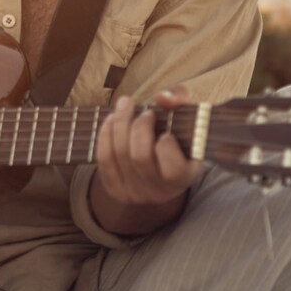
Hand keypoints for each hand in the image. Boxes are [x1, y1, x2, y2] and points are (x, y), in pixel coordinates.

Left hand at [95, 87, 202, 211]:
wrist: (160, 160)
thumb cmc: (177, 133)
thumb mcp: (186, 114)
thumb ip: (180, 99)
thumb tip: (162, 98)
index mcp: (184, 177)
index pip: (173, 169)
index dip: (166, 147)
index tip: (166, 131)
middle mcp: (160, 191)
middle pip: (140, 157)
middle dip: (139, 127)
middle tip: (145, 112)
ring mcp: (136, 193)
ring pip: (119, 155)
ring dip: (119, 124)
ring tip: (126, 105)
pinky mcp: (116, 188)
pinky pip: (104, 159)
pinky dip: (105, 134)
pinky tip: (112, 118)